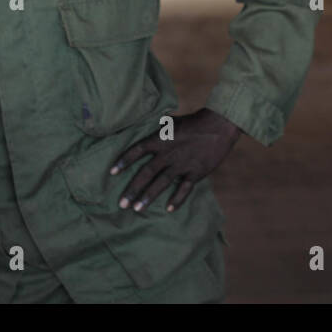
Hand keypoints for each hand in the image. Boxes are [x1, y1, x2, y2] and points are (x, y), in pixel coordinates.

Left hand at [108, 108, 241, 213]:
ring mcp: (183, 164)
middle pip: (146, 172)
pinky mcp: (196, 172)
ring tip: (137, 209)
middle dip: (132, 188)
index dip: (124, 160)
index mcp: (161, 139)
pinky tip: (169, 209)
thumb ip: (158, 130)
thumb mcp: (172, 122)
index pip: (138, 150)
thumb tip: (143, 131)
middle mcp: (169, 153)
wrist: (219, 126)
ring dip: (148, 196)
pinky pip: (185, 189)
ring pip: (162, 183)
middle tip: (121, 203)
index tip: (112, 172)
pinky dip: (177, 199)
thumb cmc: (194, 123)